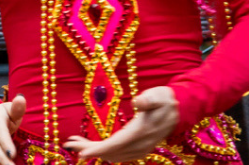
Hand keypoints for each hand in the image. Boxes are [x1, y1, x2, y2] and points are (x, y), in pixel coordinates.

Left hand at [63, 86, 177, 161]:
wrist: (180, 109)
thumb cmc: (165, 99)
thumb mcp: (157, 95)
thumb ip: (148, 99)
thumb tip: (138, 101)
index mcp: (140, 132)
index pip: (115, 144)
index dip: (97, 150)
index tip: (81, 152)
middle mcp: (139, 144)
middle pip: (110, 152)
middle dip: (88, 149)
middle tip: (68, 144)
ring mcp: (140, 148)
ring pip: (113, 154)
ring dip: (94, 150)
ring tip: (75, 143)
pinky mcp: (139, 147)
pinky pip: (119, 154)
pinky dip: (104, 151)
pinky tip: (94, 147)